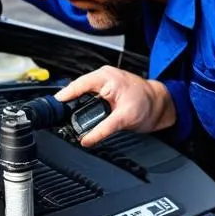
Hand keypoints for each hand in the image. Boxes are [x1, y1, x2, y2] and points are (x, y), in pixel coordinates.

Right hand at [54, 65, 175, 146]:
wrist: (160, 106)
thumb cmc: (148, 104)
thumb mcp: (124, 118)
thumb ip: (104, 129)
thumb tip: (87, 138)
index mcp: (106, 77)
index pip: (78, 85)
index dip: (65, 95)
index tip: (54, 105)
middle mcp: (103, 78)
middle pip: (77, 89)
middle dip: (67, 101)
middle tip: (56, 115)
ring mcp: (103, 84)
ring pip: (81, 93)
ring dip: (74, 103)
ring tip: (62, 115)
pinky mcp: (104, 91)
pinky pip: (87, 95)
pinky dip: (81, 104)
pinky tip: (76, 112)